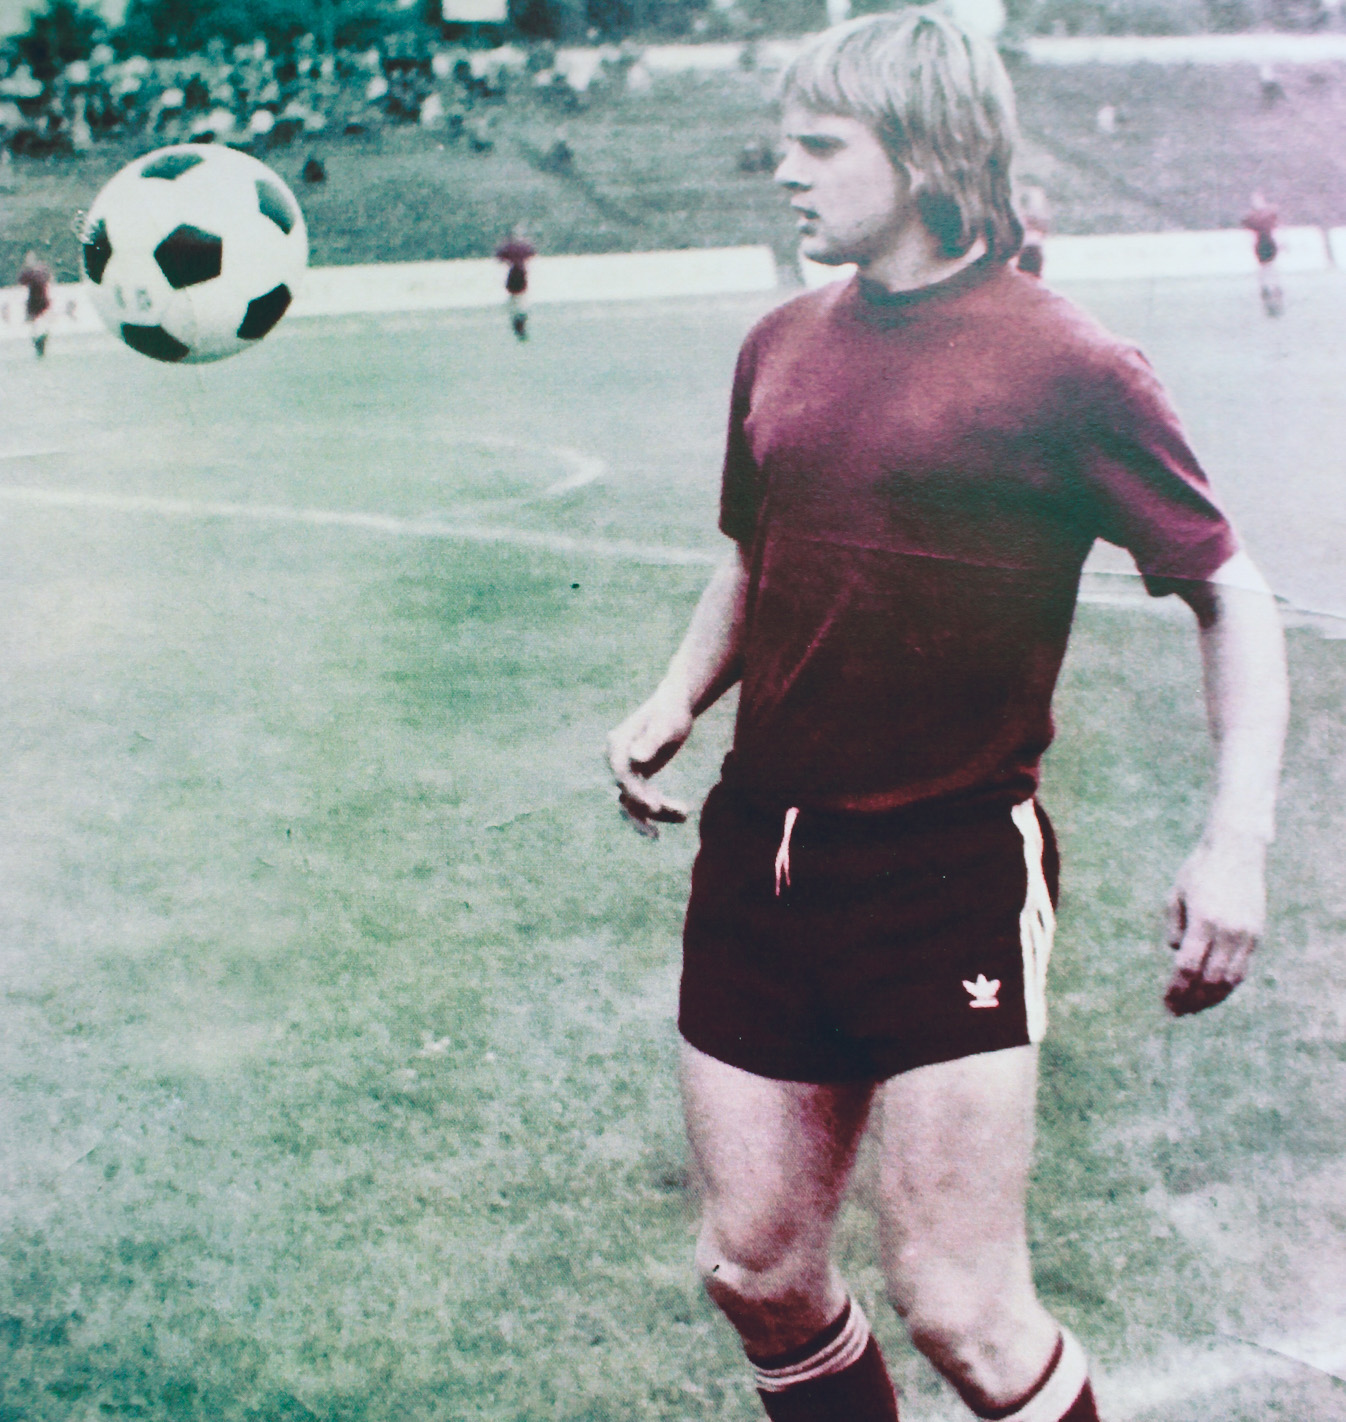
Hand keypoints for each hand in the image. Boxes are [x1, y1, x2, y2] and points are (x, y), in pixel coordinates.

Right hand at [606, 690, 693, 836]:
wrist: (674, 705)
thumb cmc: (672, 712)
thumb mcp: (666, 726)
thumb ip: (651, 741)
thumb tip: (635, 759)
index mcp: (618, 745)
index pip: (623, 776)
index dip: (637, 794)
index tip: (656, 807)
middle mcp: (617, 758)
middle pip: (626, 793)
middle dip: (645, 812)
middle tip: (660, 831)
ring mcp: (627, 768)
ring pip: (635, 800)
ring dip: (657, 812)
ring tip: (684, 815)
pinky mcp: (638, 774)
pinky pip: (645, 797)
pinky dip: (661, 807)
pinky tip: (681, 813)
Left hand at [1163, 833, 1266, 1015]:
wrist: (1236, 851)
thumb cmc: (1198, 871)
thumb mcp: (1175, 894)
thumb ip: (1173, 927)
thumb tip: (1176, 955)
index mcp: (1204, 920)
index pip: (1187, 966)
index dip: (1175, 989)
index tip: (1165, 1002)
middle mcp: (1228, 930)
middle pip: (1209, 979)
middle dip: (1191, 1000)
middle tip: (1175, 1013)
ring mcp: (1246, 934)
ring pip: (1230, 979)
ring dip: (1211, 998)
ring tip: (1193, 1008)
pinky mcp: (1257, 935)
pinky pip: (1242, 969)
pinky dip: (1227, 985)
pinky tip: (1212, 992)